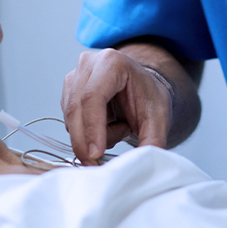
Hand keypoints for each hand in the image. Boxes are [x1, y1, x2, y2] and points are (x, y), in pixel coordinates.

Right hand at [61, 48, 173, 165]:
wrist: (142, 88)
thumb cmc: (149, 97)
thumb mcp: (158, 118)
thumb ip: (153, 140)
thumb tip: (143, 162)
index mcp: (112, 62)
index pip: (93, 96)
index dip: (92, 127)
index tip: (96, 153)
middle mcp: (88, 64)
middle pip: (75, 108)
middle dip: (84, 142)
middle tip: (97, 165)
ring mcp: (74, 76)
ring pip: (71, 118)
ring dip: (91, 137)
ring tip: (121, 129)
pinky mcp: (67, 91)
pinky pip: (70, 122)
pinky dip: (86, 134)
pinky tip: (108, 127)